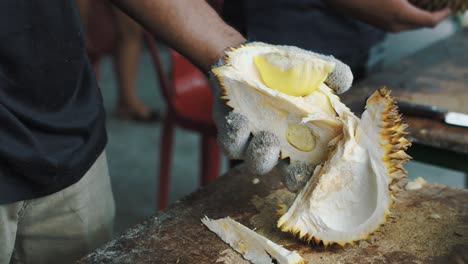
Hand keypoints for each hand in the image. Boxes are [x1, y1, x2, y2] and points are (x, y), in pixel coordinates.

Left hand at [210, 43, 352, 191]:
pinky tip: (239, 118)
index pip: (308, 164)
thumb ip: (329, 72)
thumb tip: (345, 81)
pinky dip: (236, 133)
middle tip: (299, 156)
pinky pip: (230, 142)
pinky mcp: (229, 130)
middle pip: (293, 172)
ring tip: (264, 134)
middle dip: (287, 172)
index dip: (312, 173)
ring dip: (261, 153)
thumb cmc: (280, 67)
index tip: (317, 170)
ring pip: (254, 161)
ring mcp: (251, 140)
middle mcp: (275, 144)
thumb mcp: (306, 65)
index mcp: (298, 136)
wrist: (243, 57)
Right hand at [325, 0, 450, 31]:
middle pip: (421, 25)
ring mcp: (385, 26)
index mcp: (400, 14)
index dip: (442, 15)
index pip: (430, 21)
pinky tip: (406, 4)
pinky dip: (408, 16)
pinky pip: (399, 23)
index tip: (448, 8)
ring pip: (410, 24)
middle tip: (437, 5)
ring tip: (423, 4)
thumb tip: (419, 0)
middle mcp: (394, 25)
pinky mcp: (377, 24)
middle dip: (431, 16)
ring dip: (419, 16)